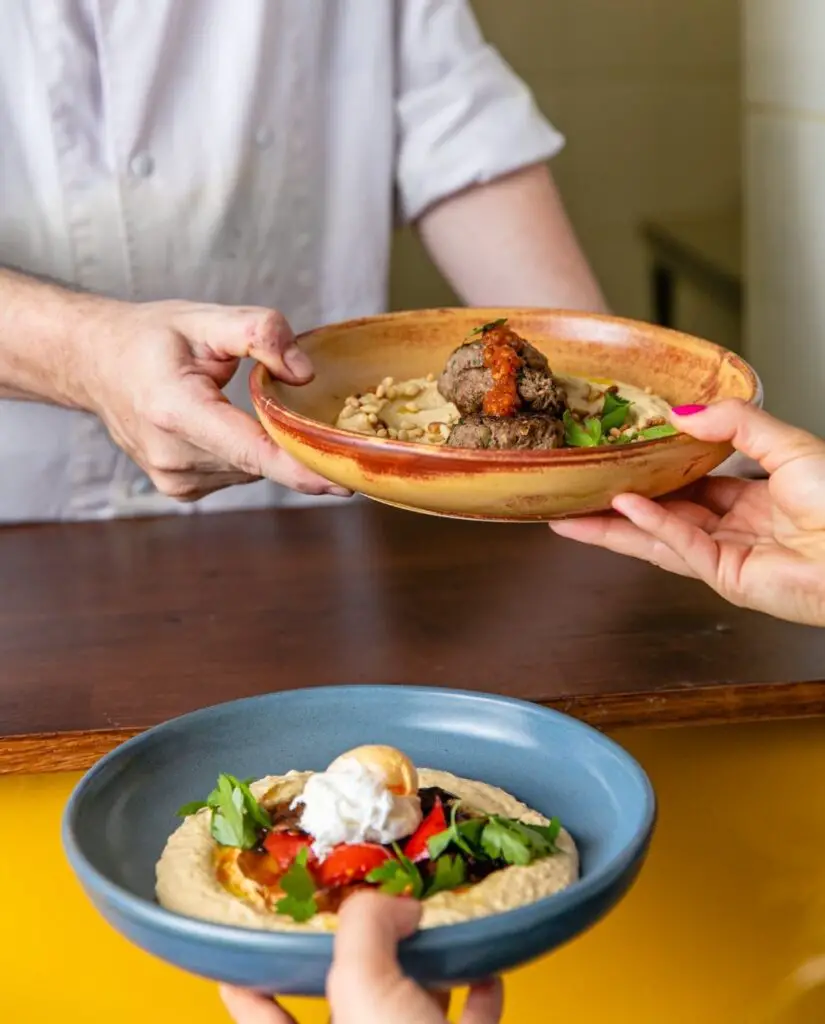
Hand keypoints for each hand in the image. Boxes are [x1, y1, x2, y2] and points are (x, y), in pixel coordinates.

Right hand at [80, 299, 348, 501]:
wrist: (94, 364)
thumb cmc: (149, 338)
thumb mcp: (204, 318)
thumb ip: (258, 332)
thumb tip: (305, 372)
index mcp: (175, 410)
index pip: (251, 451)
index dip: (300, 469)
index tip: (344, 481)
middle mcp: (173, 456)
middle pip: (260, 462)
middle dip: (293, 442)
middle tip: (314, 412)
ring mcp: (175, 479)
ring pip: (252, 471)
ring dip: (265, 443)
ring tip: (245, 404)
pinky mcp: (181, 489)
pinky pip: (237, 474)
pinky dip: (247, 452)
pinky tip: (230, 423)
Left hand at [220, 892, 502, 1023]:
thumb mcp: (364, 990)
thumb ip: (364, 931)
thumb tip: (393, 906)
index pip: (258, 1011)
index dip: (249, 977)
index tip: (246, 943)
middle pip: (347, 999)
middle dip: (362, 955)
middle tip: (372, 915)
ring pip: (409, 1012)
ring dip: (426, 970)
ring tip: (436, 933)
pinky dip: (478, 998)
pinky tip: (486, 971)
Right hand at [551, 400, 824, 626]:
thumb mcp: (788, 444)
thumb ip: (735, 423)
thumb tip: (681, 412)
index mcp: (756, 497)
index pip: (690, 483)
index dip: (652, 470)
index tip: (617, 455)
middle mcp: (736, 527)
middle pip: (663, 513)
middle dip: (617, 503)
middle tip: (576, 491)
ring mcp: (728, 555)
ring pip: (657, 536)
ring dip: (613, 524)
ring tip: (568, 512)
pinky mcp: (725, 577)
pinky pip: (679, 546)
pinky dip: (650, 525)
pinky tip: (622, 506)